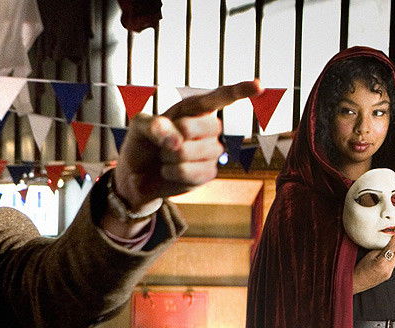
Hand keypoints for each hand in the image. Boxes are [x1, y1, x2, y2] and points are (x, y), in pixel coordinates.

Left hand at [113, 79, 263, 207]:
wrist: (136, 176)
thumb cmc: (141, 145)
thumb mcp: (137, 127)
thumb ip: (151, 125)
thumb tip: (175, 139)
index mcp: (194, 108)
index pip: (221, 97)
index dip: (240, 91)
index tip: (258, 86)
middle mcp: (209, 127)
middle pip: (206, 125)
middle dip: (178, 134)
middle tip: (163, 141)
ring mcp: (212, 151)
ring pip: (198, 151)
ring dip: (171, 157)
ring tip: (164, 157)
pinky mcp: (208, 173)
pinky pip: (195, 173)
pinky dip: (174, 173)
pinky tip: (168, 171)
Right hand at [352, 233, 394, 293]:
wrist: (355, 282)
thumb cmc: (358, 270)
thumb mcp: (368, 257)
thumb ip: (379, 251)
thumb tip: (386, 246)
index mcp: (382, 263)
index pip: (391, 248)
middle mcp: (388, 269)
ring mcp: (389, 273)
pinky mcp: (388, 275)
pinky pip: (394, 264)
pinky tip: (394, 253)